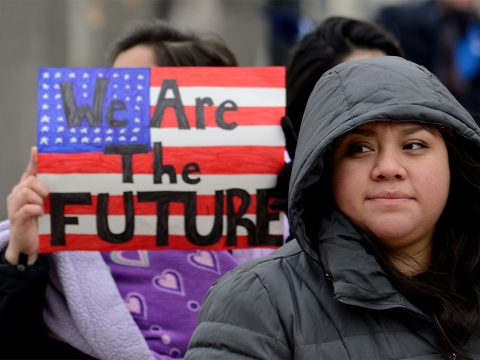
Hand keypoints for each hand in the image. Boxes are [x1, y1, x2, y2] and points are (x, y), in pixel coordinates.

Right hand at [6, 147, 47, 264]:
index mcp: (26, 189)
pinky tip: (41, 214)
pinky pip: (27, 208)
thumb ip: (52, 191)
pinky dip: (36, 210)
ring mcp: (15, 206)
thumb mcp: (48, 204)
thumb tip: (65, 178)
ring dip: (39, 200)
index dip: (33, 160)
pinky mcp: (17, 218)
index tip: (37, 149)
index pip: (29, 171)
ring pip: (26, 192)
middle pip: (29, 180)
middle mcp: (17, 195)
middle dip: (41, 187)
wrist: (28, 244)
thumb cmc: (39, 223)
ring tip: (44, 208)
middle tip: (48, 197)